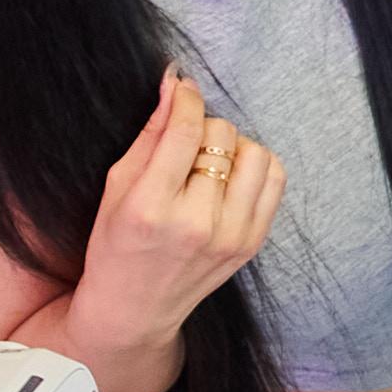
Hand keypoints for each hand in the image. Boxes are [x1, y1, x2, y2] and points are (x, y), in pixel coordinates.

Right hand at [72, 69, 281, 359]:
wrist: (135, 308)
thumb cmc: (116, 244)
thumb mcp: (116, 186)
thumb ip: (149, 134)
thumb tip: (176, 82)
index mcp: (151, 207)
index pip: (185, 131)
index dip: (187, 98)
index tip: (182, 88)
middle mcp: (196, 223)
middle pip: (223, 136)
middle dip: (204, 127)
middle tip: (186, 144)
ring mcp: (231, 236)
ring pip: (256, 154)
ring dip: (234, 146)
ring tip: (211, 162)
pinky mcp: (252, 243)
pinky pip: (275, 180)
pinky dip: (256, 167)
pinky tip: (231, 178)